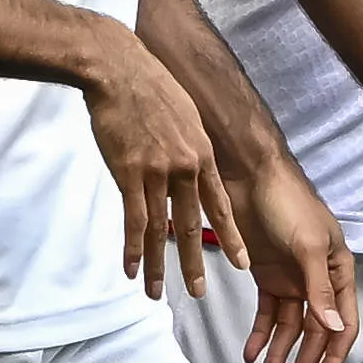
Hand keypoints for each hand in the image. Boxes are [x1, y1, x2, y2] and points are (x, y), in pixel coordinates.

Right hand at [77, 26, 239, 300]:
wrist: (119, 69)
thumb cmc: (150, 87)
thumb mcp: (185, 116)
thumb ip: (188, 146)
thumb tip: (185, 167)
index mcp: (203, 156)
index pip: (221, 206)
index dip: (232, 236)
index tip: (243, 262)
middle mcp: (187, 169)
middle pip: (194, 226)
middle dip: (195, 264)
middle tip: (200, 293)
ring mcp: (158, 173)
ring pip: (160, 230)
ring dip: (158, 266)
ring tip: (157, 293)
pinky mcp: (129, 173)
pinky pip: (133, 219)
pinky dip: (131, 248)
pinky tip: (131, 270)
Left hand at [232, 152, 357, 362]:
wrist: (250, 174)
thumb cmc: (289, 204)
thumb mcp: (308, 247)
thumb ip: (320, 290)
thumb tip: (332, 330)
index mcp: (340, 274)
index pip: (342, 326)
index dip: (332, 359)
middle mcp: (320, 282)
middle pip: (314, 334)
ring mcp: (293, 280)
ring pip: (289, 329)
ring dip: (278, 358)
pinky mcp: (267, 276)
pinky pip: (266, 314)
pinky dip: (259, 335)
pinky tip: (250, 354)